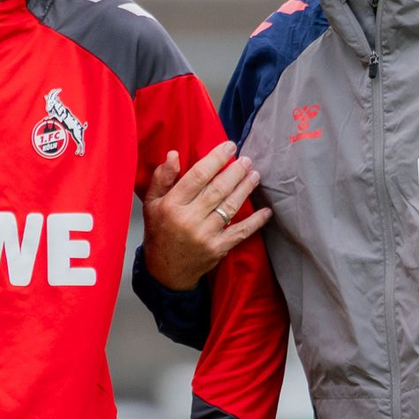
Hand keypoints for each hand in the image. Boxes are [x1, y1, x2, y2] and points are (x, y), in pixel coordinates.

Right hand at [142, 142, 271, 289]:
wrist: (165, 271)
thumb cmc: (159, 232)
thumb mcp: (151, 203)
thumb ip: (162, 178)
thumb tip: (174, 154)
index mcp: (172, 204)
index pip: (198, 176)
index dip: (216, 159)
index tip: (229, 147)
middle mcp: (189, 219)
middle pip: (218, 189)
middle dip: (236, 172)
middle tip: (247, 160)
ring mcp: (205, 235)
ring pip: (230, 206)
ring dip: (245, 189)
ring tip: (255, 175)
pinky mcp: (218, 248)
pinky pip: (240, 232)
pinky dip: (255, 221)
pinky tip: (266, 211)